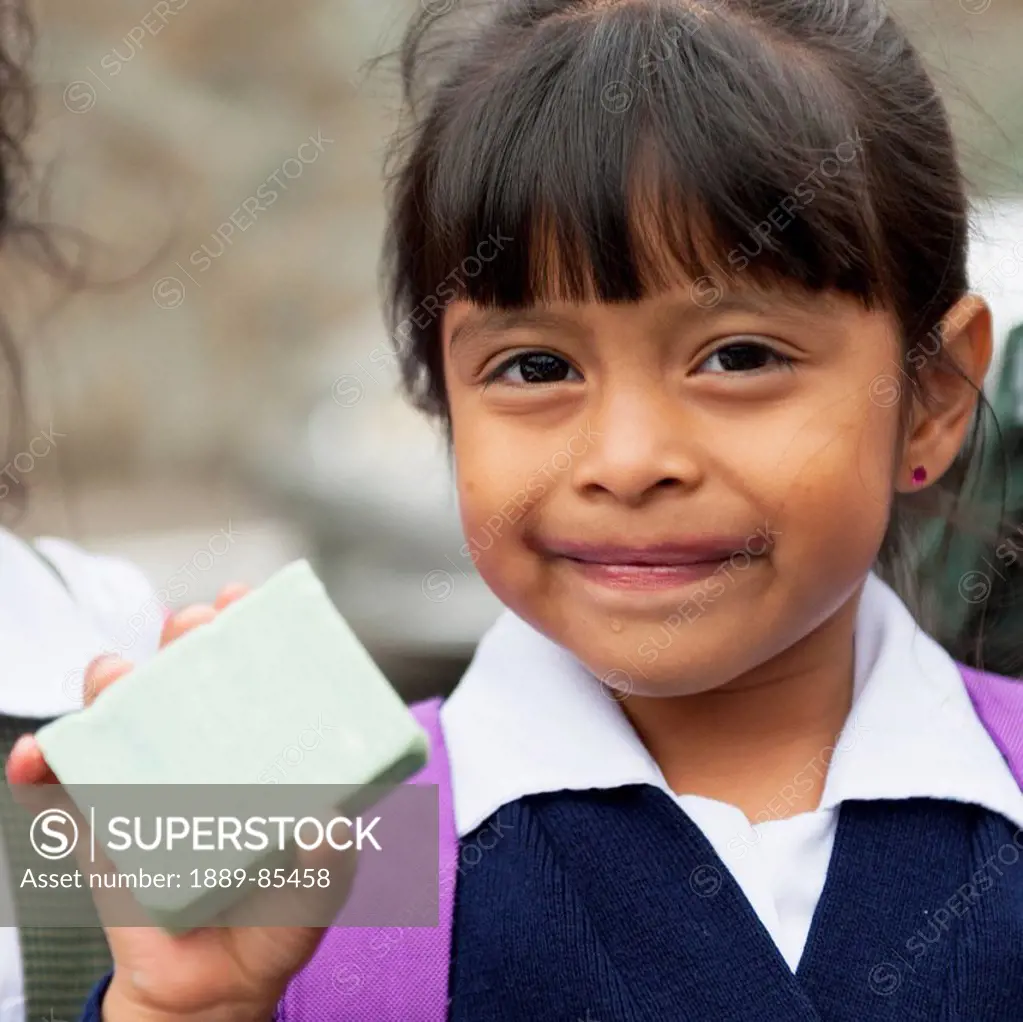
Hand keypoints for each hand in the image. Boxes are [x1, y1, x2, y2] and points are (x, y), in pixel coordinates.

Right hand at [6, 584, 358, 1021]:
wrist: (210, 994)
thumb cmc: (273, 926)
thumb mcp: (318, 890)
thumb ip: (329, 860)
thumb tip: (328, 822)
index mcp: (260, 758)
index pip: (255, 682)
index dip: (247, 635)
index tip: (245, 602)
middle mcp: (205, 758)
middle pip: (187, 681)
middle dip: (184, 640)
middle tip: (191, 627)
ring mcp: (150, 785)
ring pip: (121, 716)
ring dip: (112, 685)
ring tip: (115, 678)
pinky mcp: (103, 824)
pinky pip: (63, 787)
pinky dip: (44, 764)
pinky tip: (39, 756)